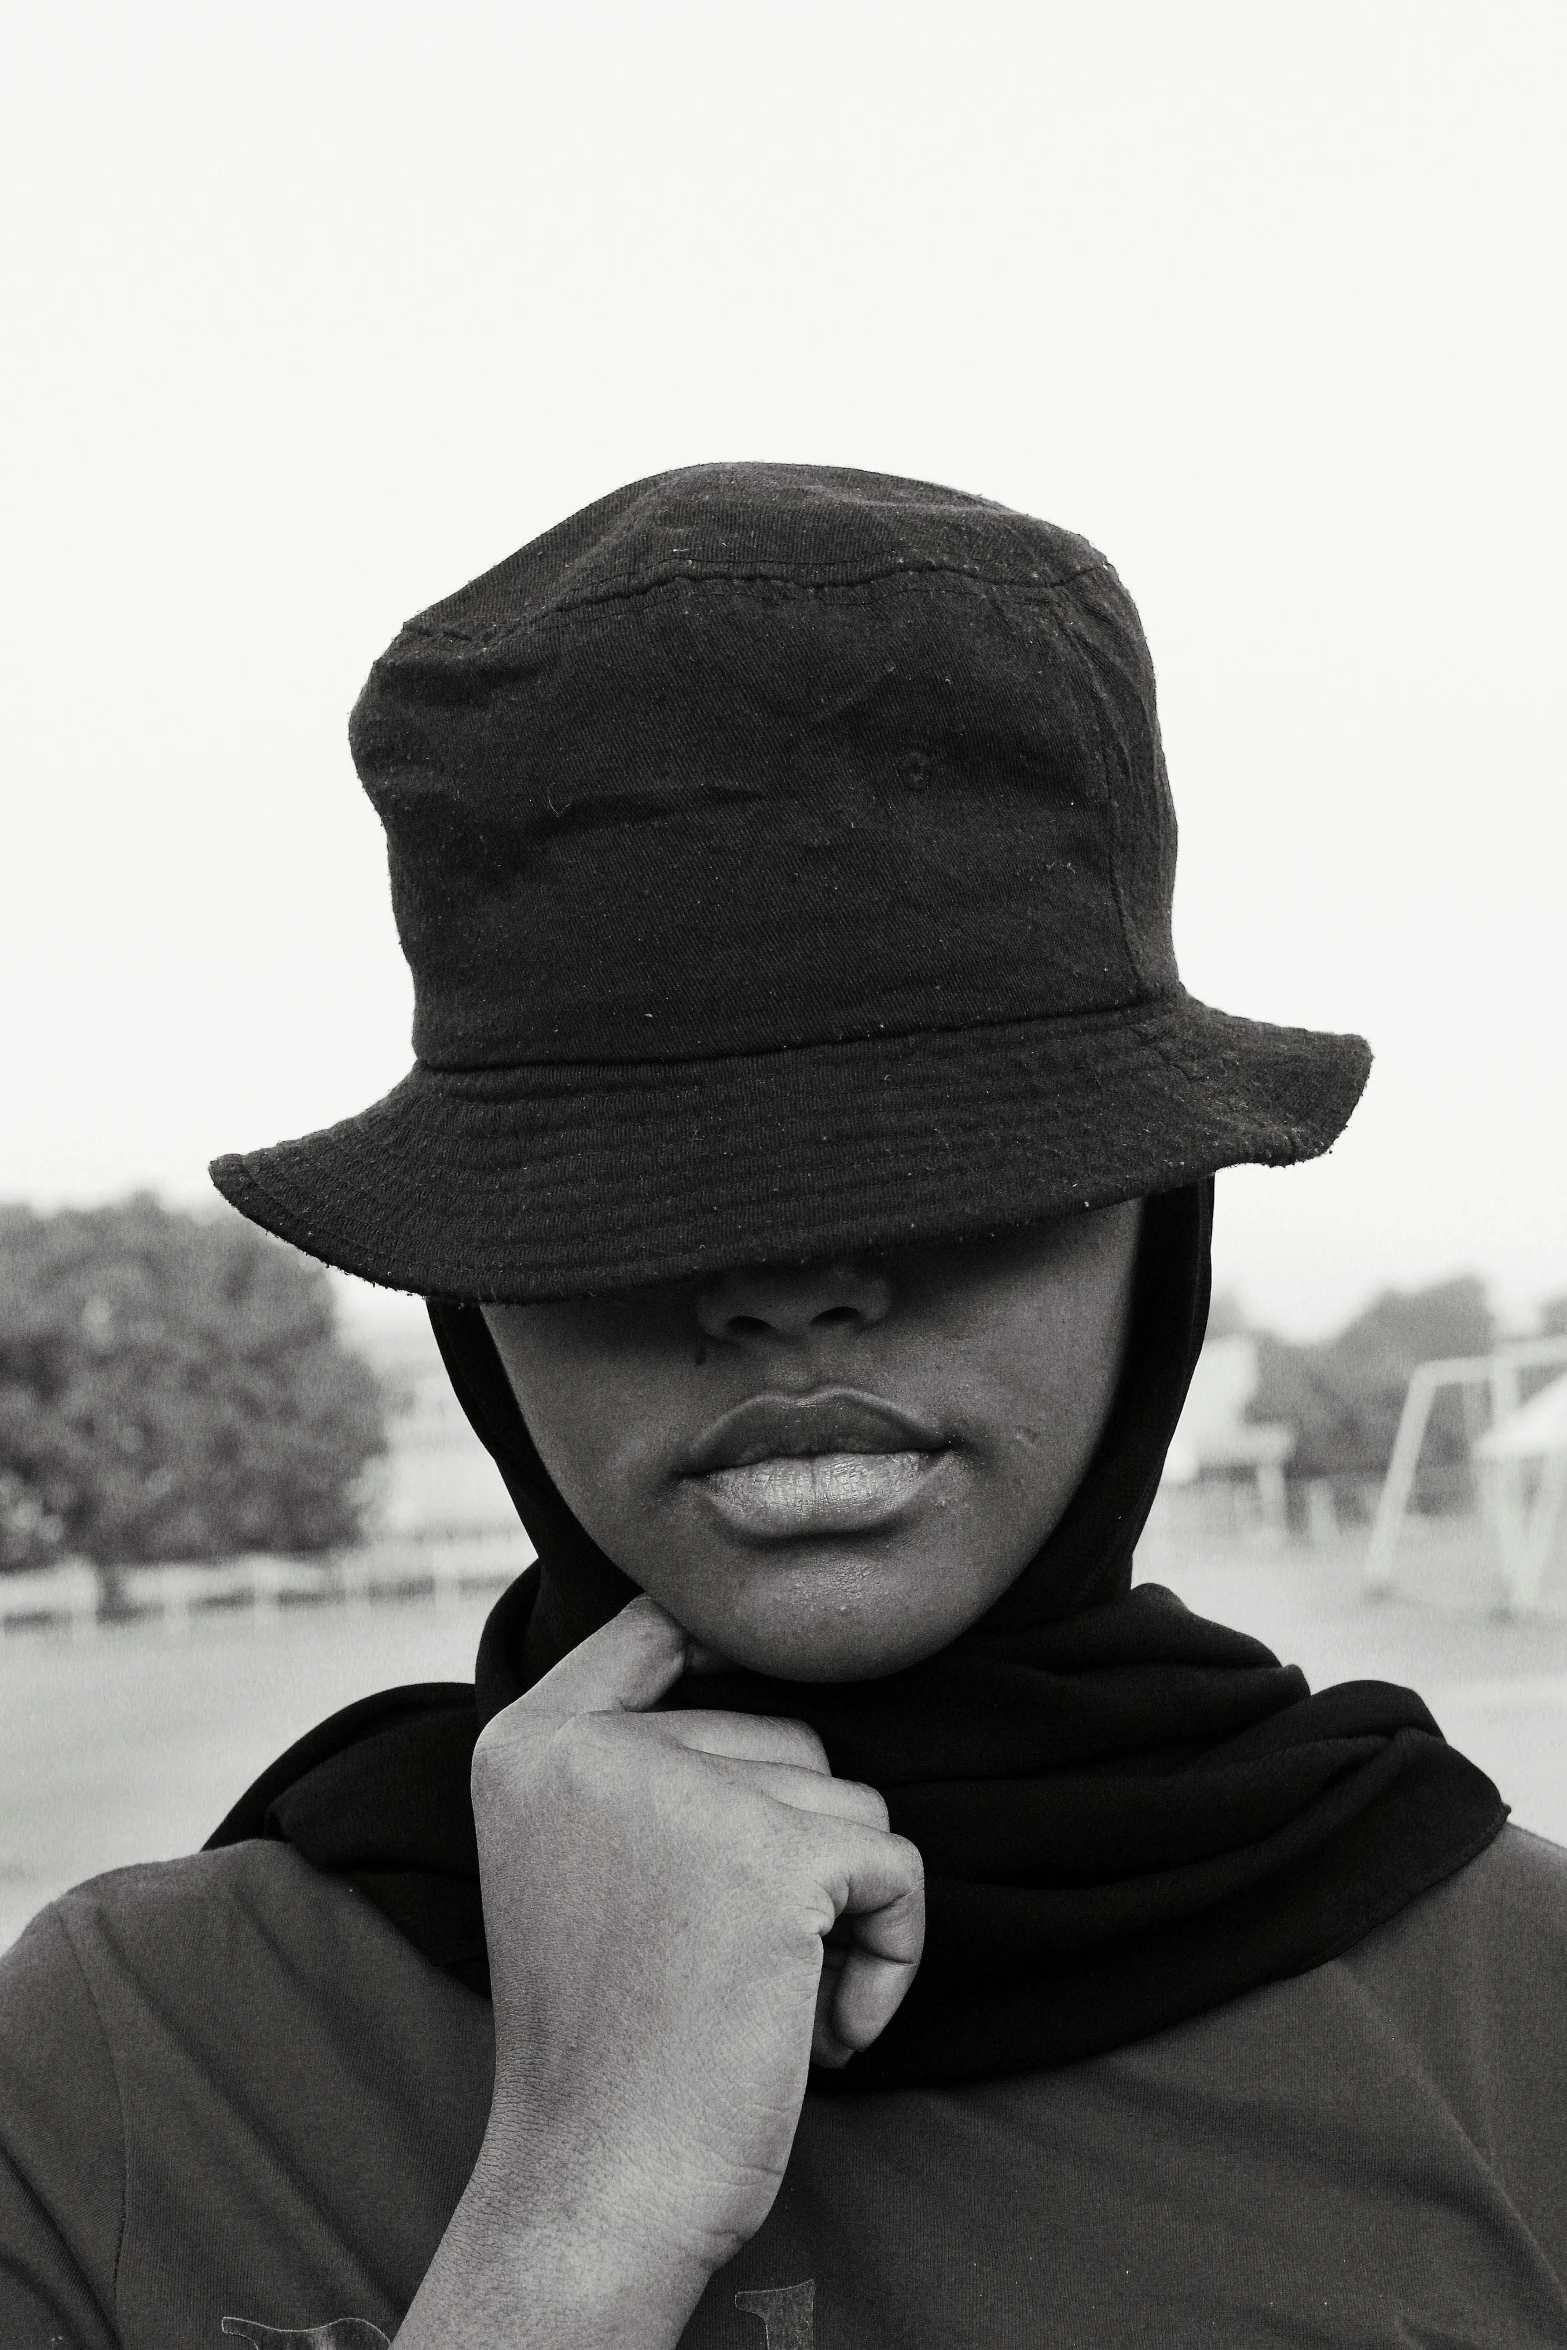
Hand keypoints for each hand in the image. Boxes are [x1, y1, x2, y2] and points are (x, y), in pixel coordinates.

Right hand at [430, 1594, 922, 2346]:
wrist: (598, 2187)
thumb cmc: (604, 2042)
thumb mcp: (568, 1861)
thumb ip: (630, 1762)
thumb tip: (740, 1669)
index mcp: (528, 1741)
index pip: (656, 1625)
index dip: (729, 1654)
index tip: (755, 1748)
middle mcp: (593, 1746)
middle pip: (782, 1733)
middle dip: (797, 1848)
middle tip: (740, 1966)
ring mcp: (685, 1792)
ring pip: (847, 1804)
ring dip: (843, 1913)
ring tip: (774, 2004)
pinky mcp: (776, 1856)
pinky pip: (898, 1867)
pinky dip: (892, 1954)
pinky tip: (832, 2032)